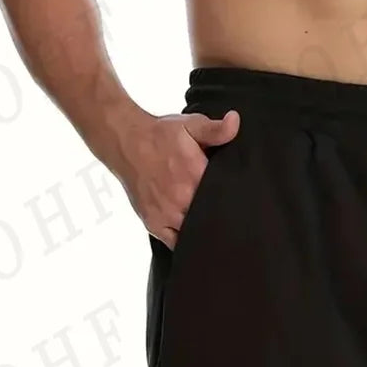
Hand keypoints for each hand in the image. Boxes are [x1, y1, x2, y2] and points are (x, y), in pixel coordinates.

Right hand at [111, 109, 239, 249]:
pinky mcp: (154, 223)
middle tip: (231, 223)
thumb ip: (216, 130)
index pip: (224, 200)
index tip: (241, 209)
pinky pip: (175, 244)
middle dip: (221, 222)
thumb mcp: (191, 125)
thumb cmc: (160, 134)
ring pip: (194, 234)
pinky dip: (185, 244)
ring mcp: (167, 214)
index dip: (234, 206)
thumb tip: (236, 122)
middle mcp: (182, 199)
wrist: (125, 140)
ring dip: (204, 234)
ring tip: (215, 233)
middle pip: (211, 220)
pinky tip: (195, 240)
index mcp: (196, 177)